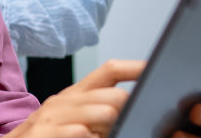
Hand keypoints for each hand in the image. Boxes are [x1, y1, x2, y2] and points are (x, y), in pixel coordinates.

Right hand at [6, 59, 144, 137]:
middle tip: (128, 123)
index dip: (135, 68)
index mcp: (74, 94)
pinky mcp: (44, 134)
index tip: (156, 69)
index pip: (109, 71)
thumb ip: (97, 112)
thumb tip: (129, 107)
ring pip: (104, 113)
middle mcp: (64, 100)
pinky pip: (80, 133)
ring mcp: (52, 117)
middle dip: (127, 112)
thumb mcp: (71, 121)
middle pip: (114, 96)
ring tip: (100, 134)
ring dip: (111, 129)